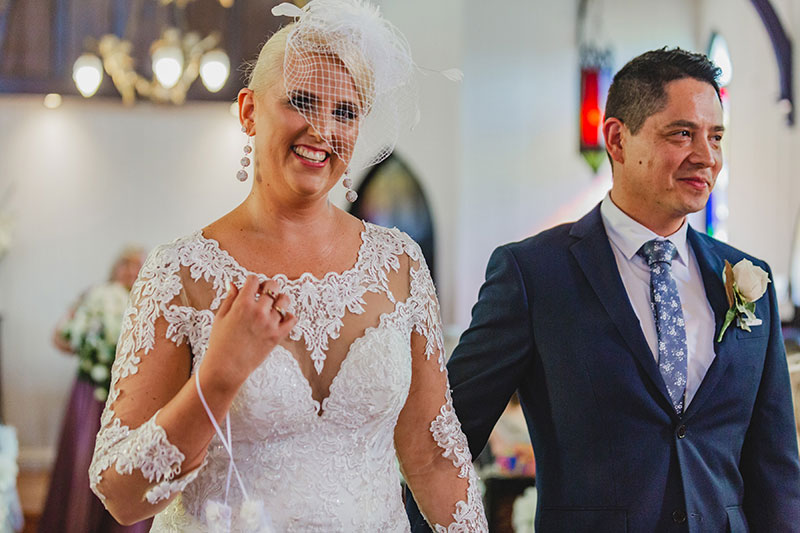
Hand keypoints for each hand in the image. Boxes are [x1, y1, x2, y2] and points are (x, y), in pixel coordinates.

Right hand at [202, 275, 296, 389]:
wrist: (226, 368)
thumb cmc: (220, 343)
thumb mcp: (220, 317)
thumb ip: (229, 298)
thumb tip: (232, 283)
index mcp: (242, 304)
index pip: (254, 279)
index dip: (252, 282)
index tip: (251, 288)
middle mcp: (258, 311)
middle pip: (273, 285)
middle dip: (268, 286)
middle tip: (264, 294)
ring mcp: (270, 323)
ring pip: (285, 300)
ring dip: (279, 299)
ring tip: (272, 306)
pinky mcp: (278, 336)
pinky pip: (292, 319)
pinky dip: (288, 316)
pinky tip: (279, 318)